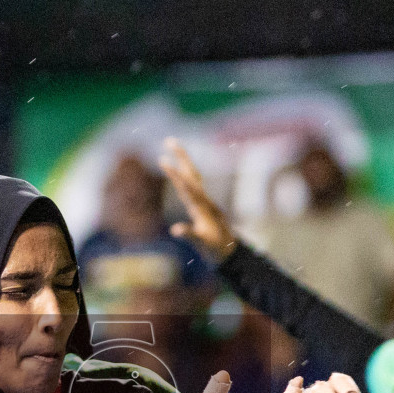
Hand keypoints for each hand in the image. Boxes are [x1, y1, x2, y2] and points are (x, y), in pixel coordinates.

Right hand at [160, 138, 238, 259]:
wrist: (230, 252)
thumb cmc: (216, 249)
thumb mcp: (202, 244)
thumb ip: (190, 235)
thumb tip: (175, 229)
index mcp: (202, 207)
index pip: (186, 187)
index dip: (174, 174)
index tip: (163, 161)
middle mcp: (203, 200)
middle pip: (191, 174)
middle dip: (180, 156)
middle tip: (169, 140)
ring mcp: (203, 201)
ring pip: (192, 176)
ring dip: (182, 161)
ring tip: (171, 147)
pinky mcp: (201, 205)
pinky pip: (191, 185)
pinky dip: (183, 175)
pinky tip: (178, 170)